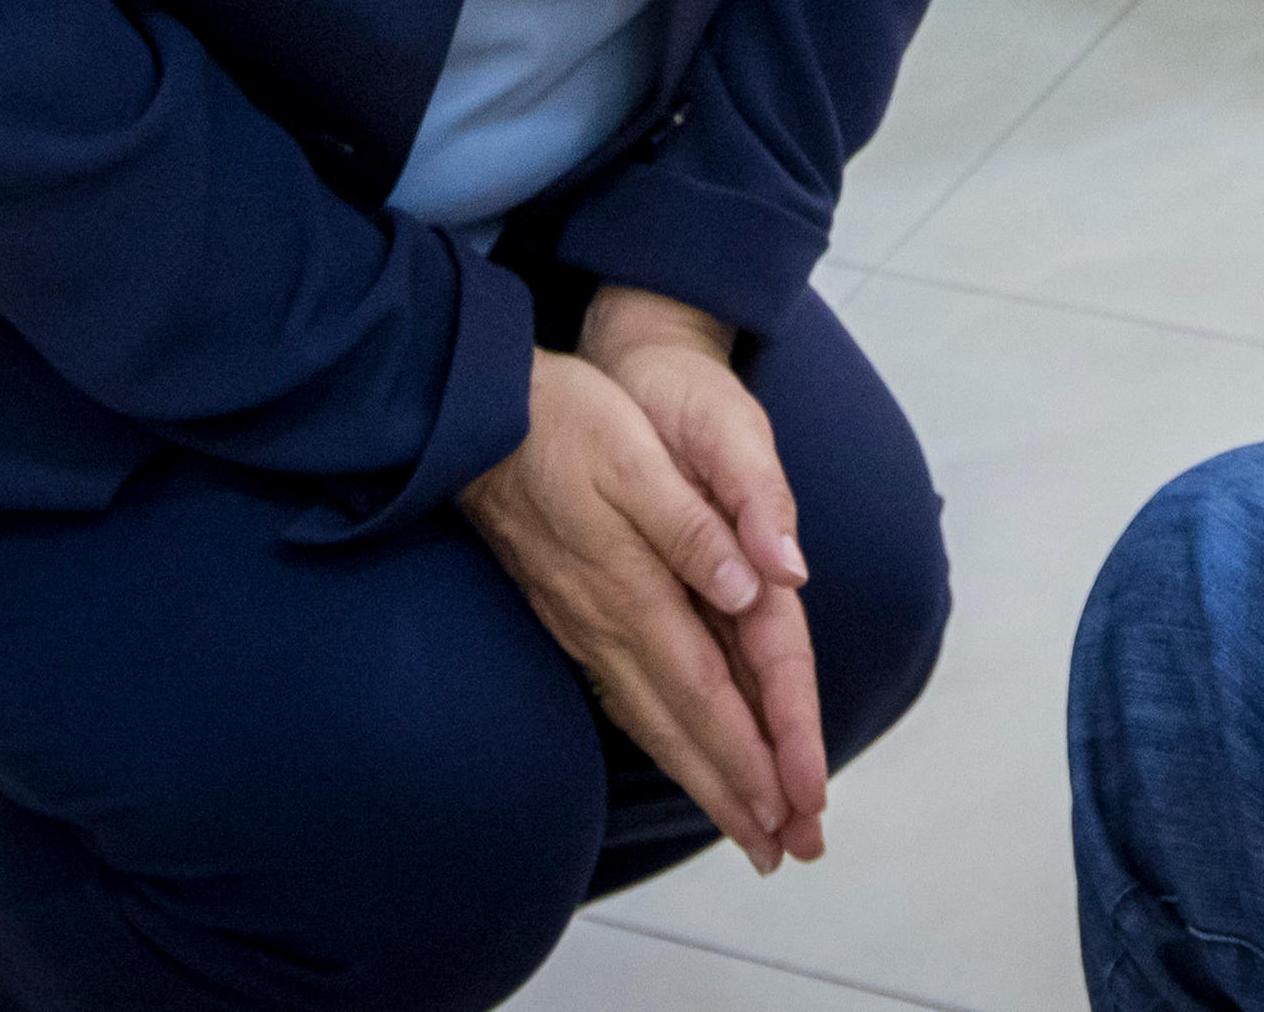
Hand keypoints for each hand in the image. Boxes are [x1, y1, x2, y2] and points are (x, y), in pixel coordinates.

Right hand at [582, 287, 832, 862]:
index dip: (752, 754)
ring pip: (652, 718)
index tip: (791, 808)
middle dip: (736, 792)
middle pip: (684, 724)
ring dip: (701, 775)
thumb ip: (697, 526)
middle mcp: (609, 621)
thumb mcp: (637, 456)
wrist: (471, 411)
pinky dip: (660, 735)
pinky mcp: (569, 610)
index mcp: (638, 587)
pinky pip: (624, 693)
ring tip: (743, 826)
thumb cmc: (564, 422)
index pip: (710, 692)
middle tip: (782, 851)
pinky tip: (673, 749)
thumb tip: (759, 585)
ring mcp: (584, 622)